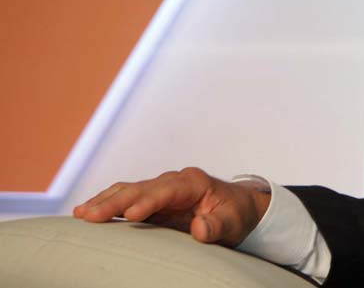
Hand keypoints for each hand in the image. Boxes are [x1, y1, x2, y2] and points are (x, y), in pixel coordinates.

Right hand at [72, 167, 269, 245]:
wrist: (236, 207)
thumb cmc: (235, 214)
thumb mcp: (233, 222)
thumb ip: (217, 225)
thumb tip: (199, 228)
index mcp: (193, 183)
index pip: (167, 190)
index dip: (149, 201)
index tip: (131, 214)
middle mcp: (173, 181)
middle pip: (141, 188)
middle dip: (115, 201)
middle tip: (89, 216)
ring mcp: (160, 189)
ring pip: (128, 190)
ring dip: (104, 201)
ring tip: (80, 214)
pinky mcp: (151, 200)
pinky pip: (125, 198)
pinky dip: (106, 203)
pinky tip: (86, 212)